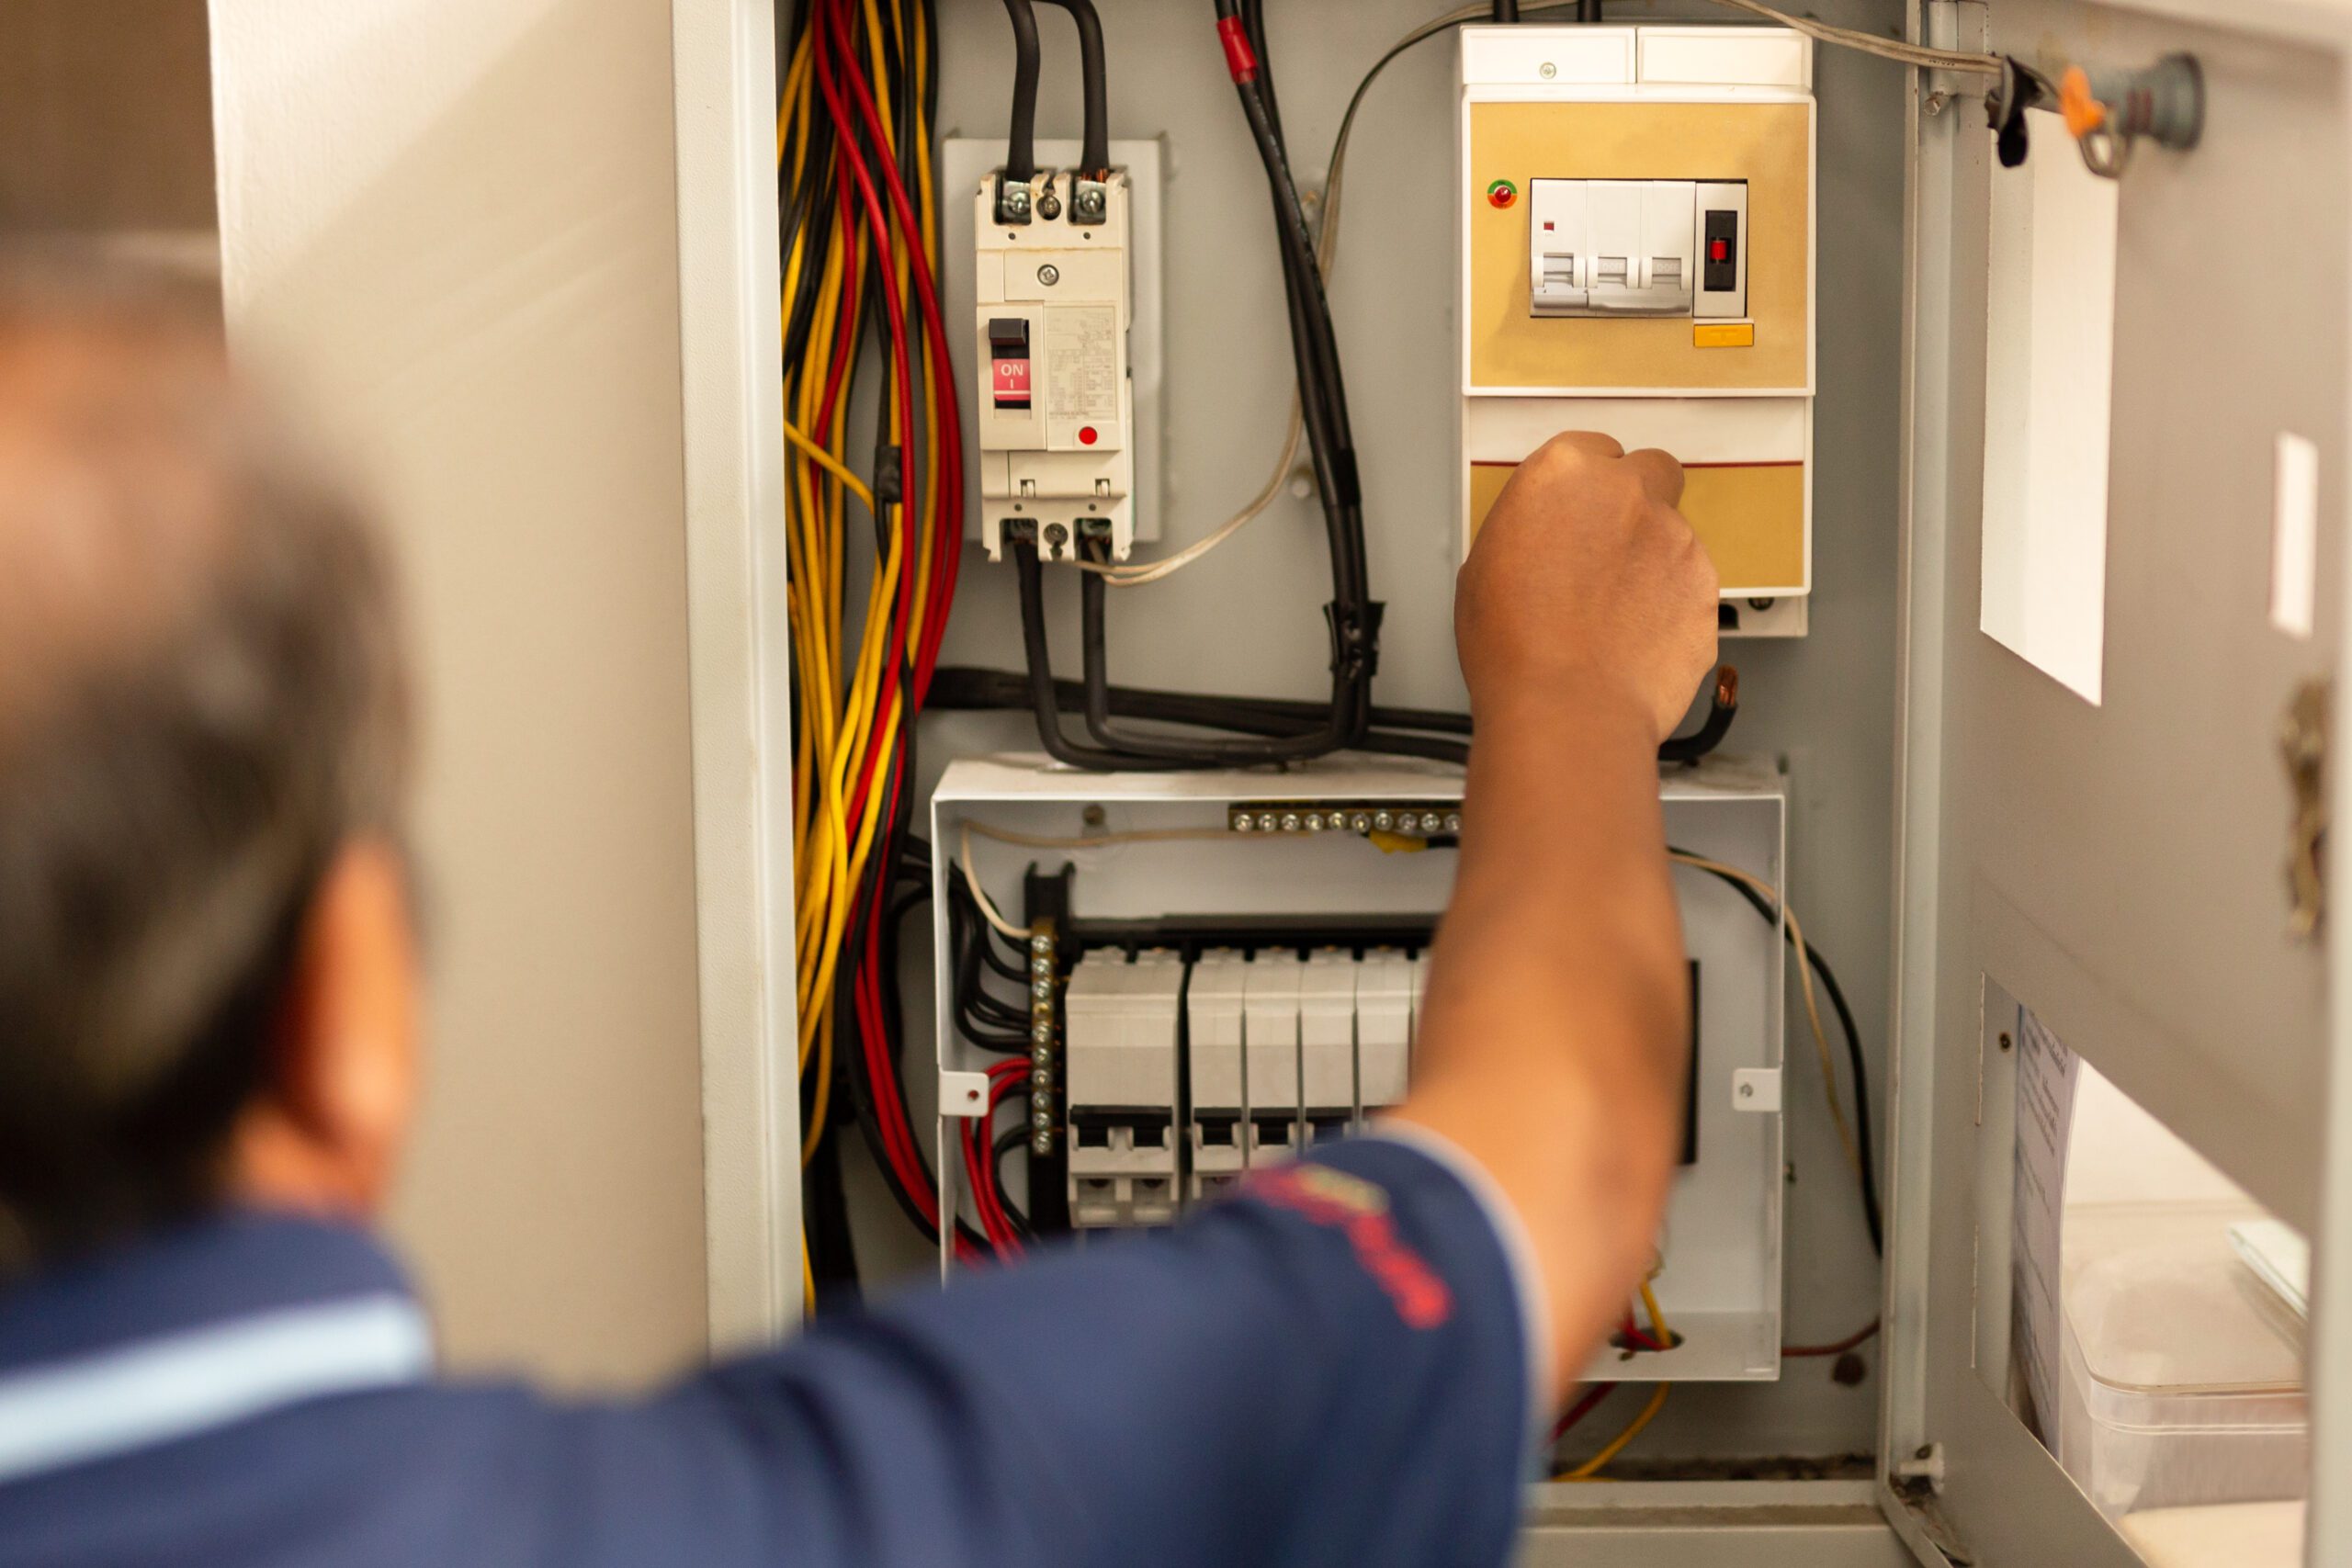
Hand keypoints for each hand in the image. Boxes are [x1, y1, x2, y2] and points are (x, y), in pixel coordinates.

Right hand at [1455, 432, 1717, 743]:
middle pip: (1653, 470)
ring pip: (1675, 533)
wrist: (1568, 708)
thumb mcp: (1484, 568)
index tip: (1580, 511)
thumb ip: (1527, 529)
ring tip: (1616, 614)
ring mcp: (1676, 538)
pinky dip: (1673, 604)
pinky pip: (1693, 585)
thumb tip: (1538, 538)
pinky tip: (1638, 637)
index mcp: (1564, 474)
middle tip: (1612, 546)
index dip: (1587, 485)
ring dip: (1653, 561)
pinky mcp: (1706, 585)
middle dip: (1639, 500)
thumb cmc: (1515, 649)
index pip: (1593, 449)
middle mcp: (1628, 493)